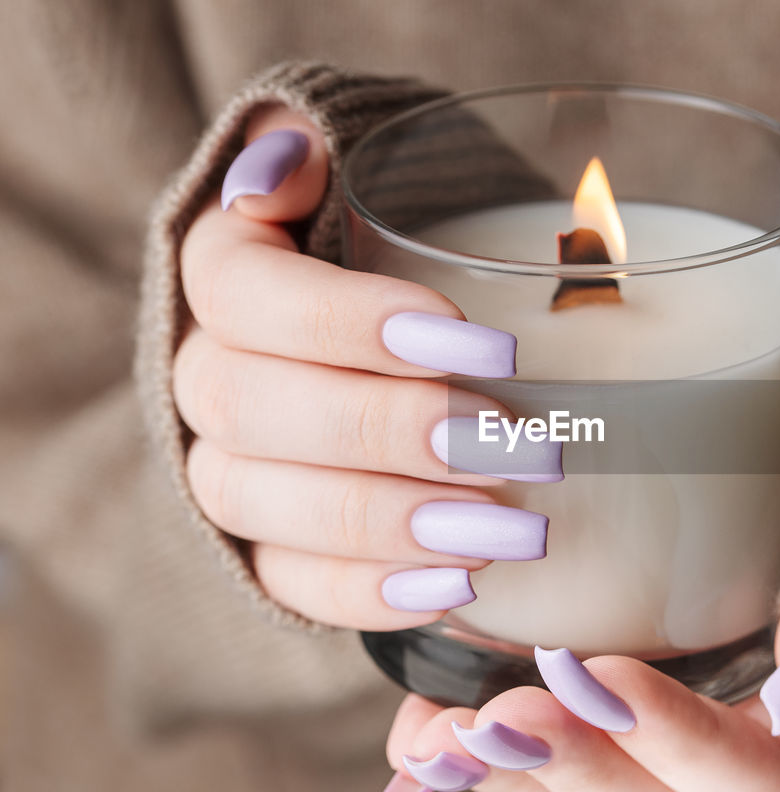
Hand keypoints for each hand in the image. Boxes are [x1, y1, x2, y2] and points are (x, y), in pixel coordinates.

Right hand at [174, 106, 559, 629]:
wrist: (394, 327)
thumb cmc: (399, 244)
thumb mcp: (371, 178)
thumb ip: (314, 156)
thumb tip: (284, 164)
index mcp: (223, 274)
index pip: (249, 295)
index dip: (355, 323)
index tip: (489, 346)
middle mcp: (205, 375)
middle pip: (255, 410)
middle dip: (393, 432)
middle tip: (520, 445)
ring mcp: (228, 470)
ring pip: (267, 506)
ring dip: (394, 523)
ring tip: (512, 533)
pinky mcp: (266, 548)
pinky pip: (294, 584)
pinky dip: (375, 593)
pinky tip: (461, 588)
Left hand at [381, 600, 779, 791]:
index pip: (746, 772)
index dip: (677, 738)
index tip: (606, 673)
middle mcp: (717, 765)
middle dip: (565, 760)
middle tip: (497, 716)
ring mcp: (651, 757)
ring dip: (502, 769)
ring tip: (434, 741)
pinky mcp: (597, 732)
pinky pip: (537, 764)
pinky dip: (474, 753)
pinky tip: (414, 737)